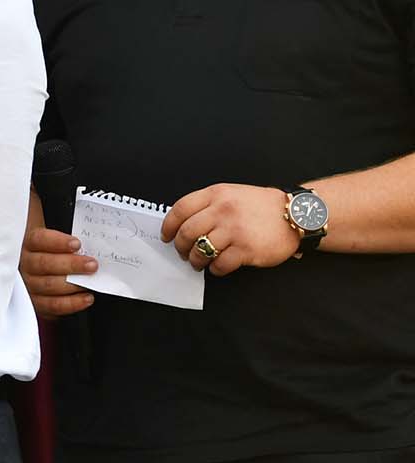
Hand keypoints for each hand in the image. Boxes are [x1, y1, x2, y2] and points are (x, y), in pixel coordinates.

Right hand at [20, 225, 97, 317]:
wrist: (38, 270)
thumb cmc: (49, 250)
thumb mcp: (49, 234)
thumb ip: (61, 229)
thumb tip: (83, 226)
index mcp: (26, 243)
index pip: (39, 240)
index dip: (58, 242)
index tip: (77, 244)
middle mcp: (24, 264)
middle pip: (44, 264)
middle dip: (71, 264)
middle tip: (92, 264)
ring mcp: (27, 285)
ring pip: (49, 285)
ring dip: (73, 284)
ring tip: (92, 281)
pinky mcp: (35, 303)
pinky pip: (52, 305)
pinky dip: (72, 303)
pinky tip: (86, 298)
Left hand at [164, 184, 299, 275]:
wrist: (296, 214)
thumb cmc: (261, 206)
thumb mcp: (232, 193)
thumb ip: (208, 204)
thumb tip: (182, 223)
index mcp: (216, 194)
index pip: (180, 209)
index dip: (168, 226)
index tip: (166, 236)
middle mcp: (223, 211)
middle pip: (187, 232)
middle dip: (180, 247)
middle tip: (183, 253)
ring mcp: (235, 230)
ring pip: (201, 250)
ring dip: (195, 260)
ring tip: (198, 262)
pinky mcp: (246, 249)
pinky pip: (220, 264)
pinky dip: (215, 269)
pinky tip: (218, 267)